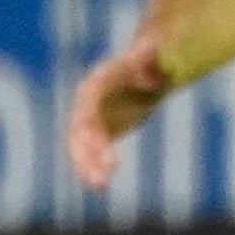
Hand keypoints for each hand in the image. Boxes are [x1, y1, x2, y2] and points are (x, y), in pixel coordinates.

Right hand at [63, 37, 173, 190]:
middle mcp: (85, 104)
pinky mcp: (96, 133)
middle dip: (87, 154)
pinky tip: (100, 186)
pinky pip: (89, 153)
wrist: (146, 72)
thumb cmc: (150, 63)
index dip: (93, 126)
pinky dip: (92, 168)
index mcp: (95, 83)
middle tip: (101, 177)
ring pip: (80, 146)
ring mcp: (88, 120)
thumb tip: (154, 48)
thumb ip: (150, 59)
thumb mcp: (152, 60)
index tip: (104, 148)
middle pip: (80, 131)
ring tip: (99, 186)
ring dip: (86, 166)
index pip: (88, 105)